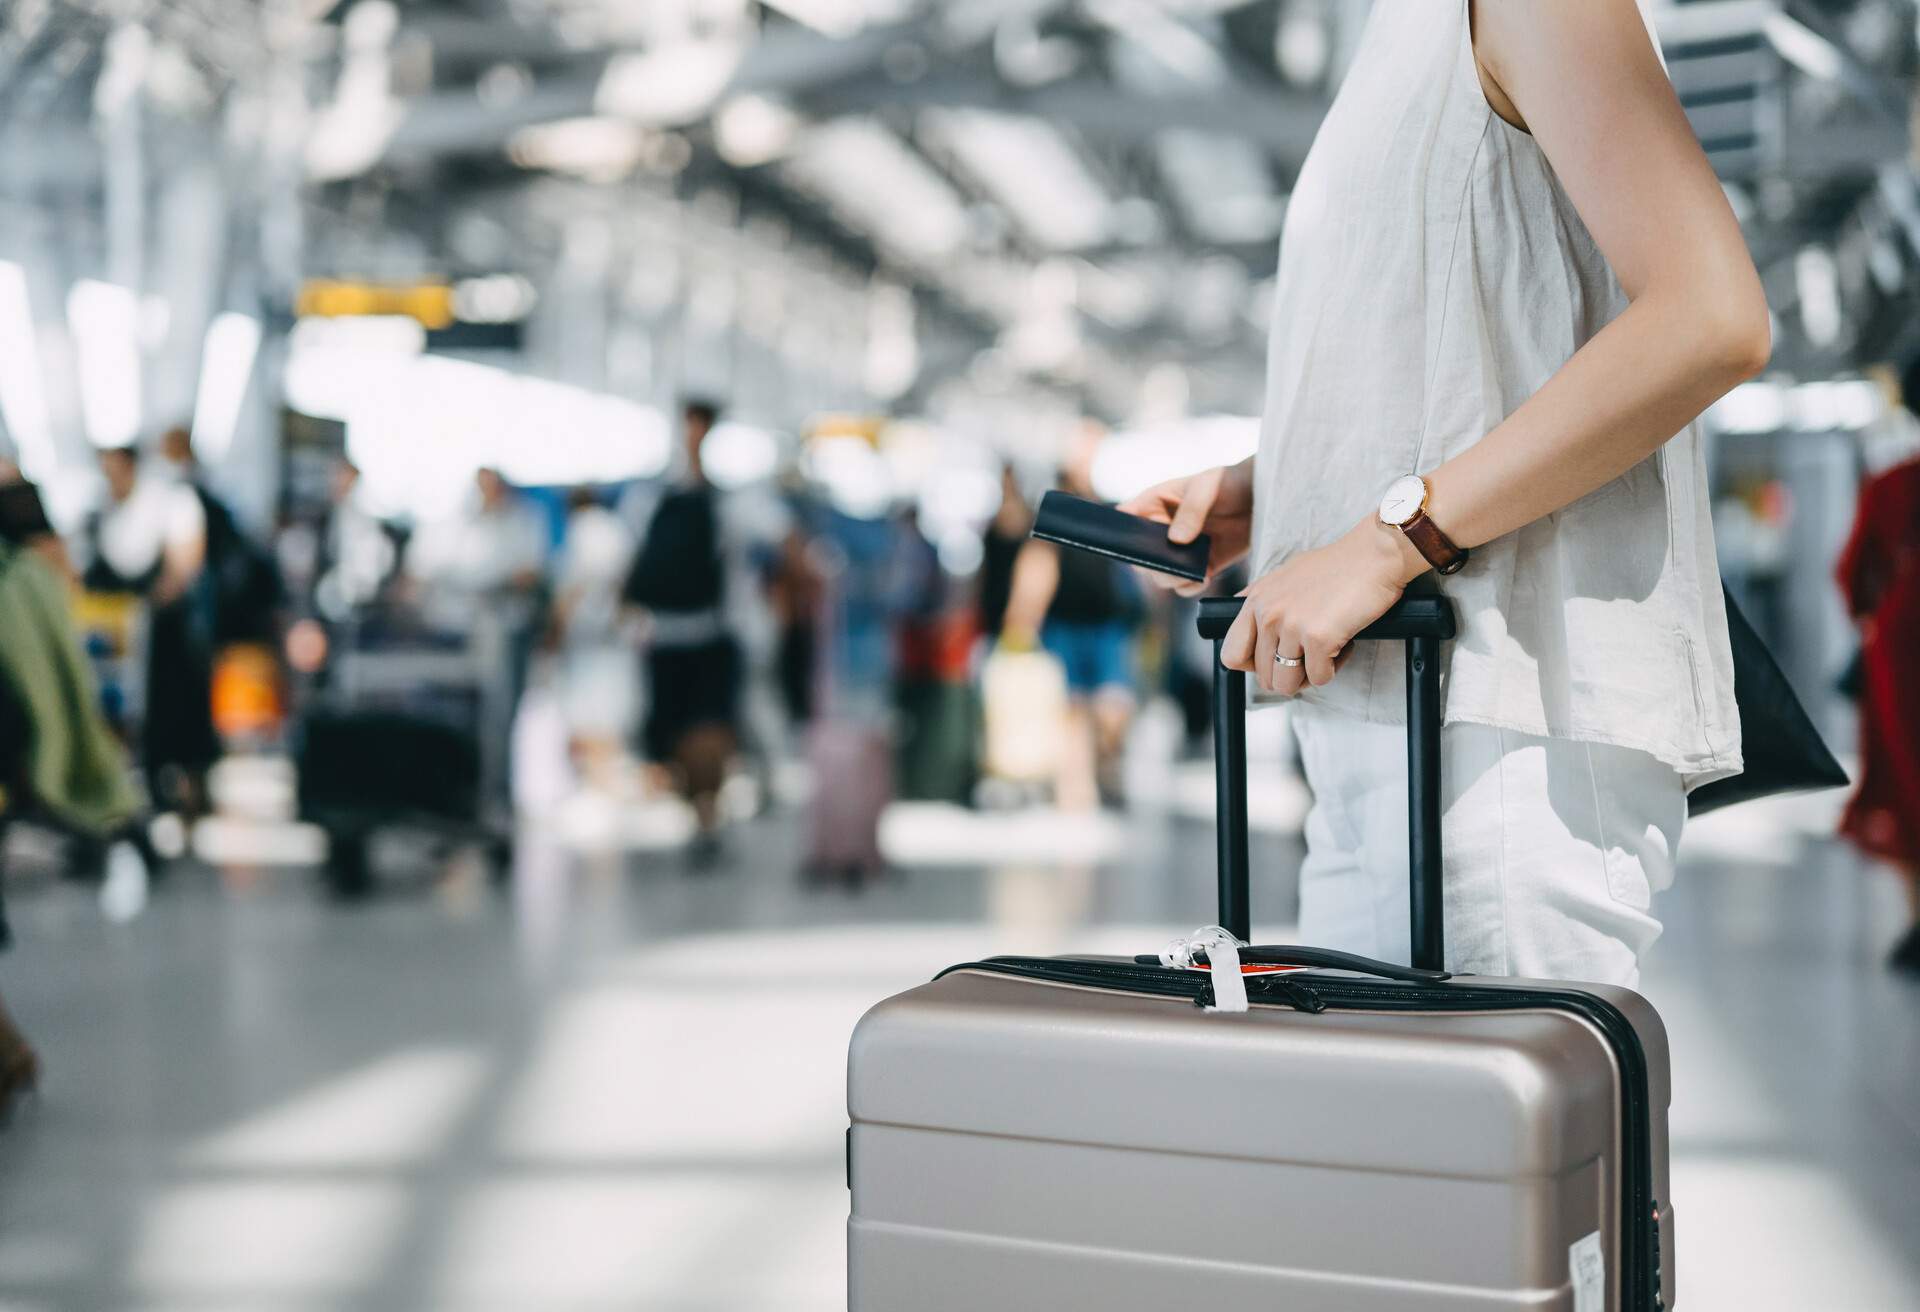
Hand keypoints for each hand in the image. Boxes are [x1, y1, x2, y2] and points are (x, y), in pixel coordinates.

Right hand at [1116, 460, 1254, 597]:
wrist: (1261, 499)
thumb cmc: (1229, 482)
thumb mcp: (1208, 487)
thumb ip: (1192, 510)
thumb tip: (1176, 541)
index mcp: (1154, 504)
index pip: (1125, 519)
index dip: (1120, 532)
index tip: (1129, 543)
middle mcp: (1162, 530)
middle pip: (1140, 556)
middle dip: (1150, 564)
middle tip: (1167, 564)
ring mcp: (1180, 550)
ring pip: (1161, 575)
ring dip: (1171, 578)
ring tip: (1190, 572)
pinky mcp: (1201, 565)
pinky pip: (1185, 584)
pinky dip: (1191, 585)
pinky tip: (1204, 577)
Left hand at [1223, 517, 1425, 695]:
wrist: (1374, 555)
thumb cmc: (1337, 565)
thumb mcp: (1284, 575)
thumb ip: (1260, 597)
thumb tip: (1239, 608)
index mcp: (1256, 600)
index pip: (1231, 655)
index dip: (1253, 666)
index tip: (1274, 660)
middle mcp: (1268, 614)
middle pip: (1263, 676)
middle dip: (1288, 675)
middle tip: (1309, 658)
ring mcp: (1291, 626)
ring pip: (1287, 683)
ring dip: (1309, 676)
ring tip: (1325, 652)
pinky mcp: (1318, 638)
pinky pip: (1319, 677)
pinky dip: (1334, 668)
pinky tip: (1342, 644)